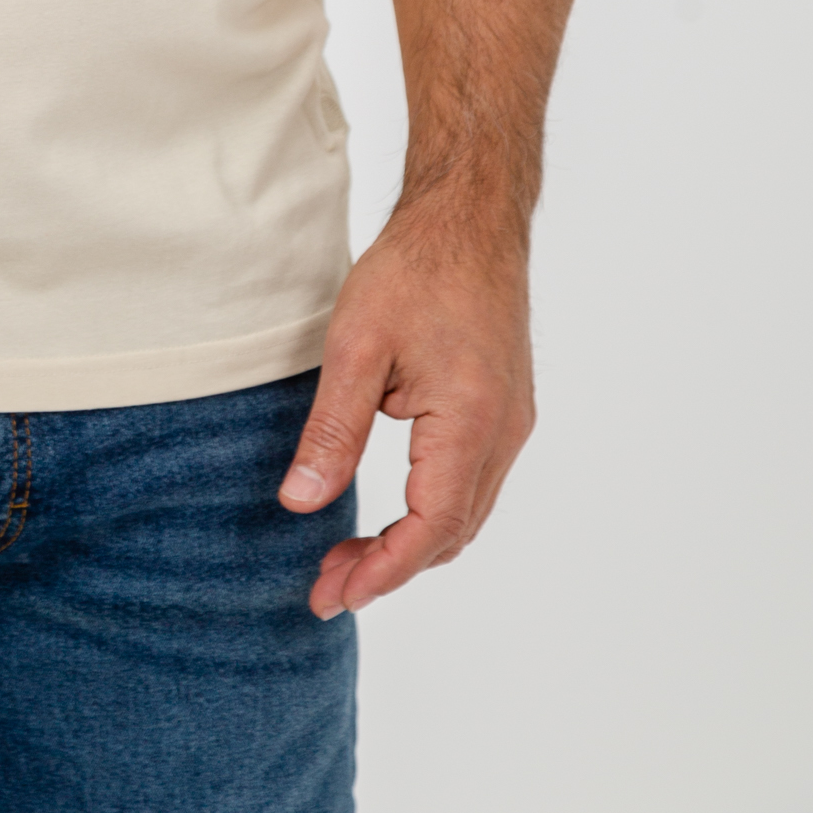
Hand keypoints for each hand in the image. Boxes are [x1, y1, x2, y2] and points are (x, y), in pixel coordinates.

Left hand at [277, 208, 534, 618]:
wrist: (469, 218)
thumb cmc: (414, 269)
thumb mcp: (356, 347)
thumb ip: (333, 431)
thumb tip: (301, 504)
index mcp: (472, 422)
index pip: (432, 528)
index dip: (383, 571)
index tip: (332, 594)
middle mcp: (504, 434)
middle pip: (451, 533)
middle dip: (390, 568)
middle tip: (325, 585)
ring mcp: (511, 424)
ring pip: (466, 514)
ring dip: (411, 544)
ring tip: (347, 557)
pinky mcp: (505, 410)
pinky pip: (472, 484)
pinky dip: (433, 513)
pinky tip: (392, 513)